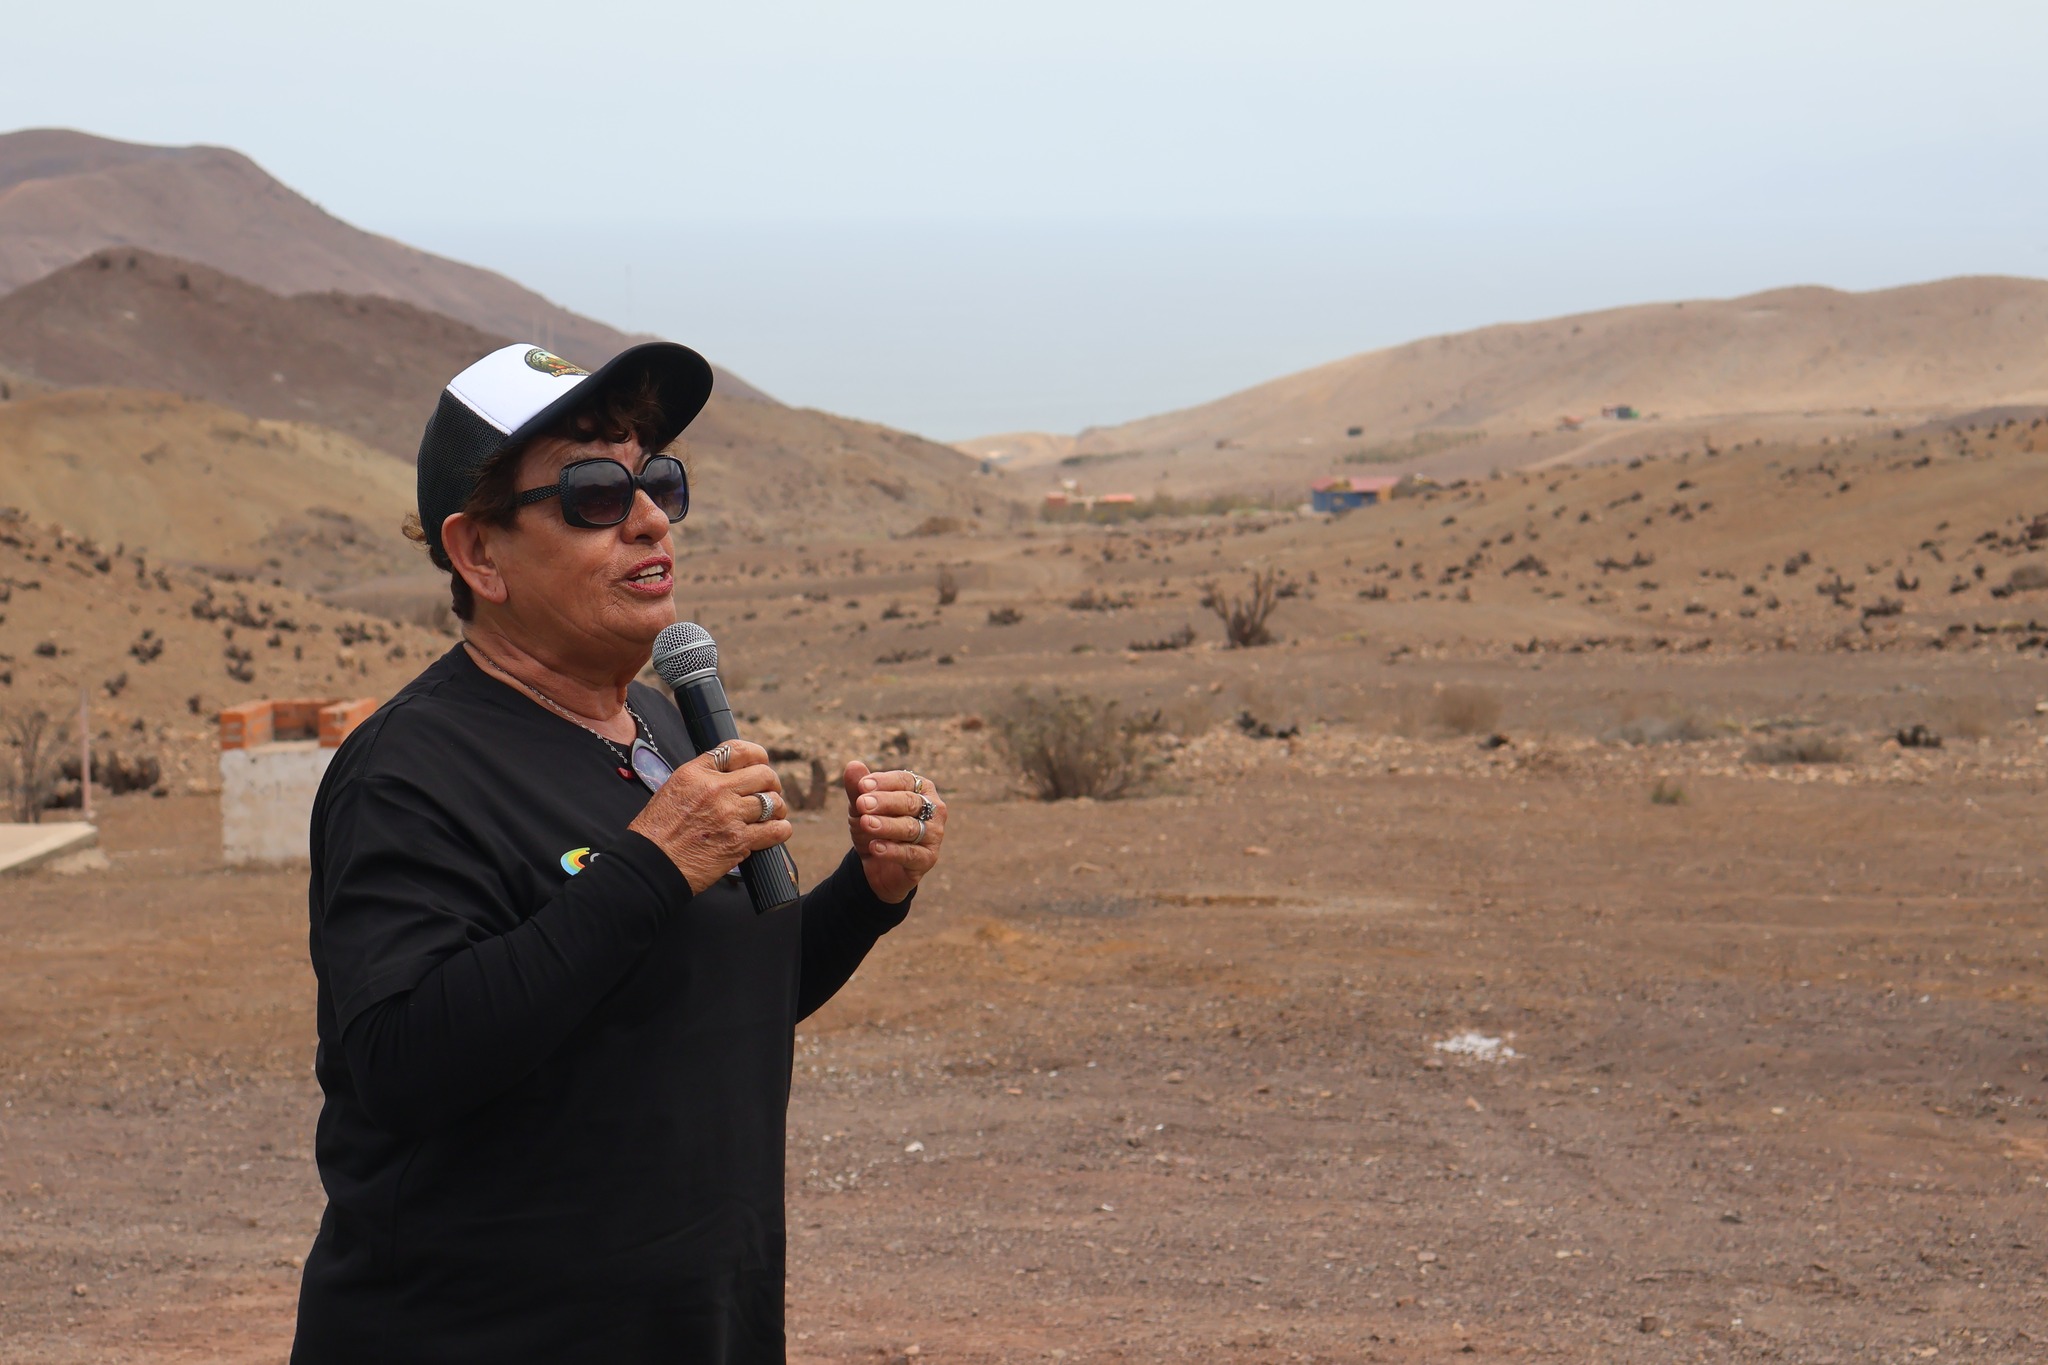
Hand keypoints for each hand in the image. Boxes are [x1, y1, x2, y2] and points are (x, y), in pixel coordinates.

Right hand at [629, 740, 790, 894]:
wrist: (650, 865)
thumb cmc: (657, 833)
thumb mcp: (673, 790)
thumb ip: (701, 779)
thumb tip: (730, 775)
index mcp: (696, 773)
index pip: (737, 750)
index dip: (756, 755)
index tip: (761, 763)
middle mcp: (715, 789)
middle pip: (763, 774)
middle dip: (771, 783)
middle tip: (769, 792)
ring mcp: (729, 815)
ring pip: (773, 801)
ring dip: (777, 809)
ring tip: (772, 815)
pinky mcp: (739, 841)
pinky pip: (776, 830)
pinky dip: (781, 830)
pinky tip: (776, 831)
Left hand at [844, 761, 946, 904]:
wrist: (876, 864)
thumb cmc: (874, 827)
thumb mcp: (861, 807)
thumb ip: (857, 788)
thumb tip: (853, 764)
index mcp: (921, 789)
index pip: (905, 780)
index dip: (884, 782)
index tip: (862, 786)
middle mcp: (933, 809)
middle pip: (910, 802)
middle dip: (884, 802)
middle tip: (861, 804)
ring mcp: (934, 834)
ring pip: (910, 827)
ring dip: (887, 825)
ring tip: (865, 823)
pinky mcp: (928, 858)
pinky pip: (911, 853)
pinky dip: (892, 850)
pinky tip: (874, 847)